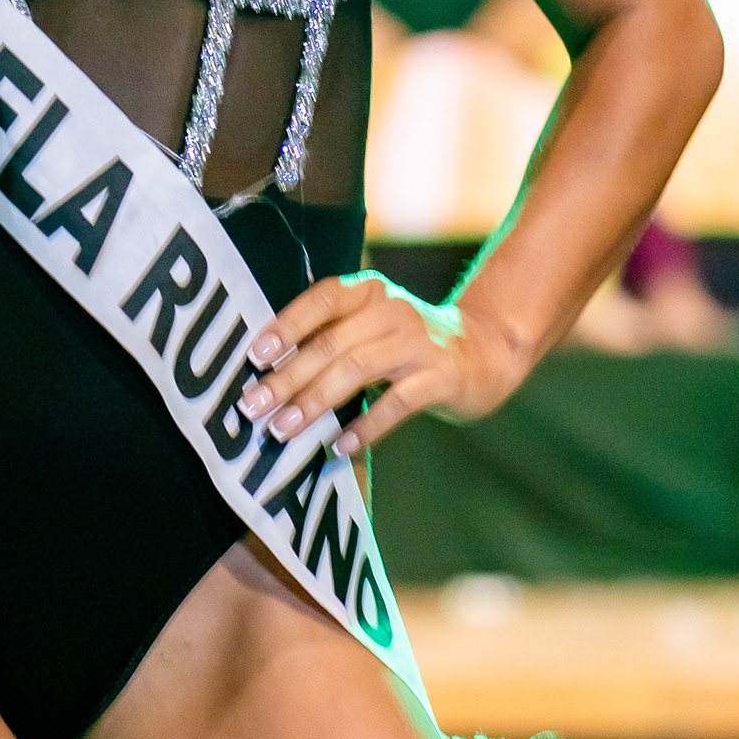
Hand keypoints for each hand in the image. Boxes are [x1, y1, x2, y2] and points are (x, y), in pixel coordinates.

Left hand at [237, 272, 520, 457]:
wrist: (486, 351)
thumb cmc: (409, 346)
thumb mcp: (372, 328)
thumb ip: (331, 340)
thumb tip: (268, 377)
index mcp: (369, 292)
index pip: (322, 299)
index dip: (286, 325)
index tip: (252, 357)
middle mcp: (392, 310)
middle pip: (331, 342)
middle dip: (287, 378)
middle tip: (253, 407)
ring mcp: (419, 342)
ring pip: (356, 369)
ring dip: (314, 402)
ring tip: (284, 430)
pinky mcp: (442, 376)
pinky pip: (397, 402)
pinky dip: (366, 425)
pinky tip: (340, 447)